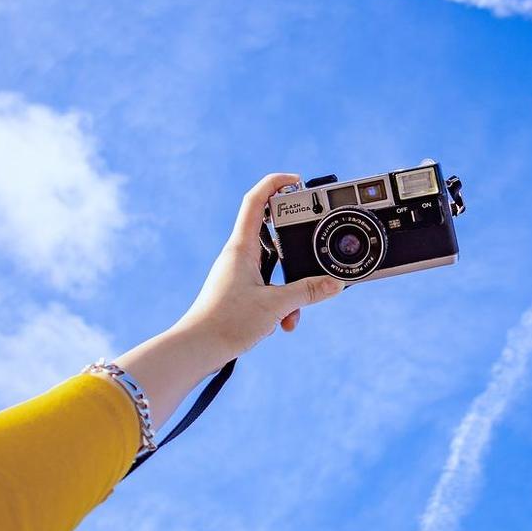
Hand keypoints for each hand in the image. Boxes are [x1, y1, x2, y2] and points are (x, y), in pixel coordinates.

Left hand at [176, 173, 344, 366]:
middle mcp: (238, 256)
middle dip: (296, 246)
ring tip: (292, 315)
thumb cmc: (225, 322)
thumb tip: (335, 284)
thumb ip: (308, 292)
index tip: (297, 180)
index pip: (256, 201)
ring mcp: (238, 274)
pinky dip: (279, 305)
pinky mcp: (238, 293)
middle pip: (272, 234)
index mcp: (242, 247)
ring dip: (289, 289)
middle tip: (313, 243)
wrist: (196, 349)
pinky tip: (279, 324)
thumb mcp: (276, 305)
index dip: (276, 184)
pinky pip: (267, 289)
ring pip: (273, 269)